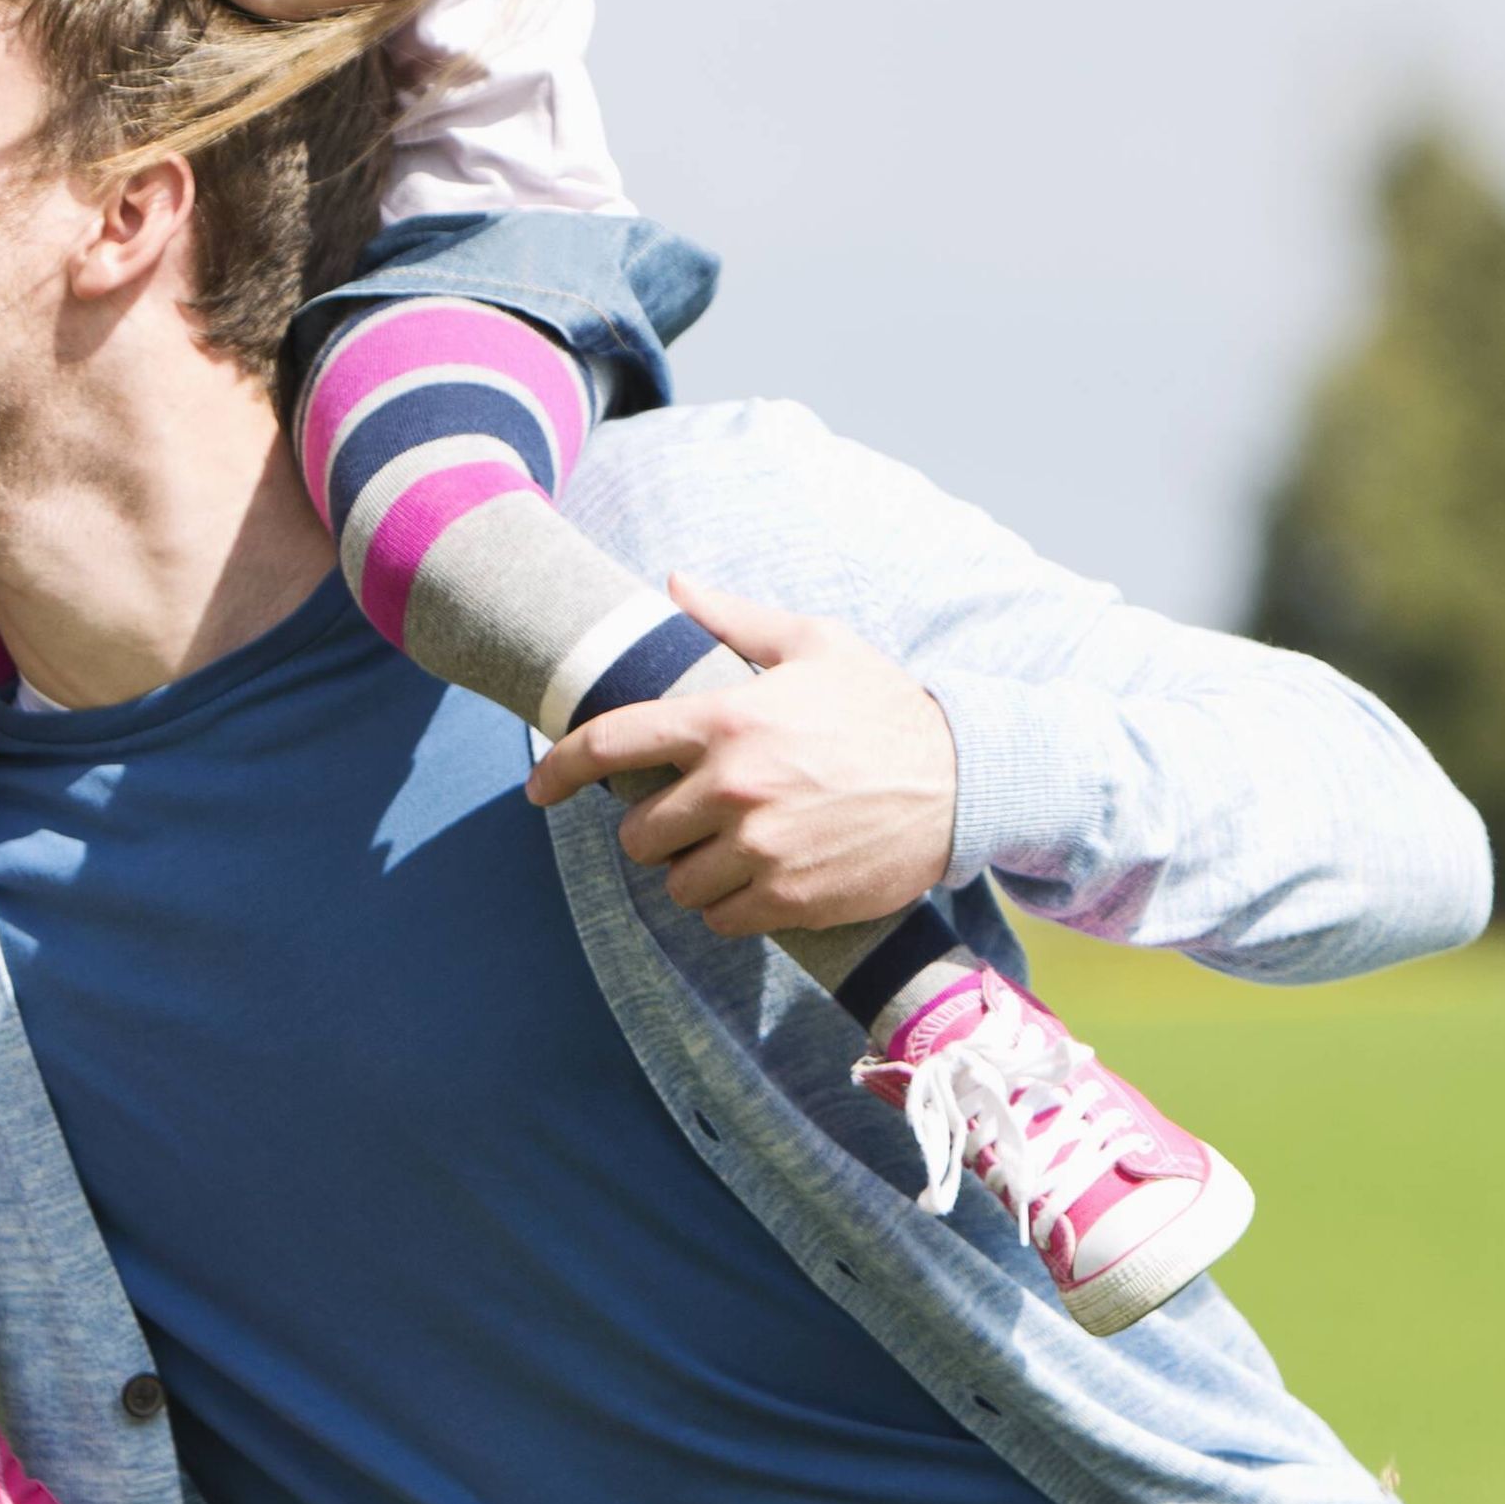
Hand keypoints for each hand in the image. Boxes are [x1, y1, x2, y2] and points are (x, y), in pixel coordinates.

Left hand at [525, 580, 961, 935]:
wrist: (965, 780)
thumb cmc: (885, 704)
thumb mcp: (814, 644)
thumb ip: (734, 618)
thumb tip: (672, 584)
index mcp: (726, 719)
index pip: (610, 744)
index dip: (561, 769)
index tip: (539, 789)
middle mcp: (733, 786)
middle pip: (638, 833)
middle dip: (656, 828)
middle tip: (694, 817)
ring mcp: (760, 848)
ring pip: (678, 882)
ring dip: (694, 872)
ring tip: (733, 850)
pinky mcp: (790, 898)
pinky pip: (720, 919)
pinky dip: (729, 907)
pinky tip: (759, 880)